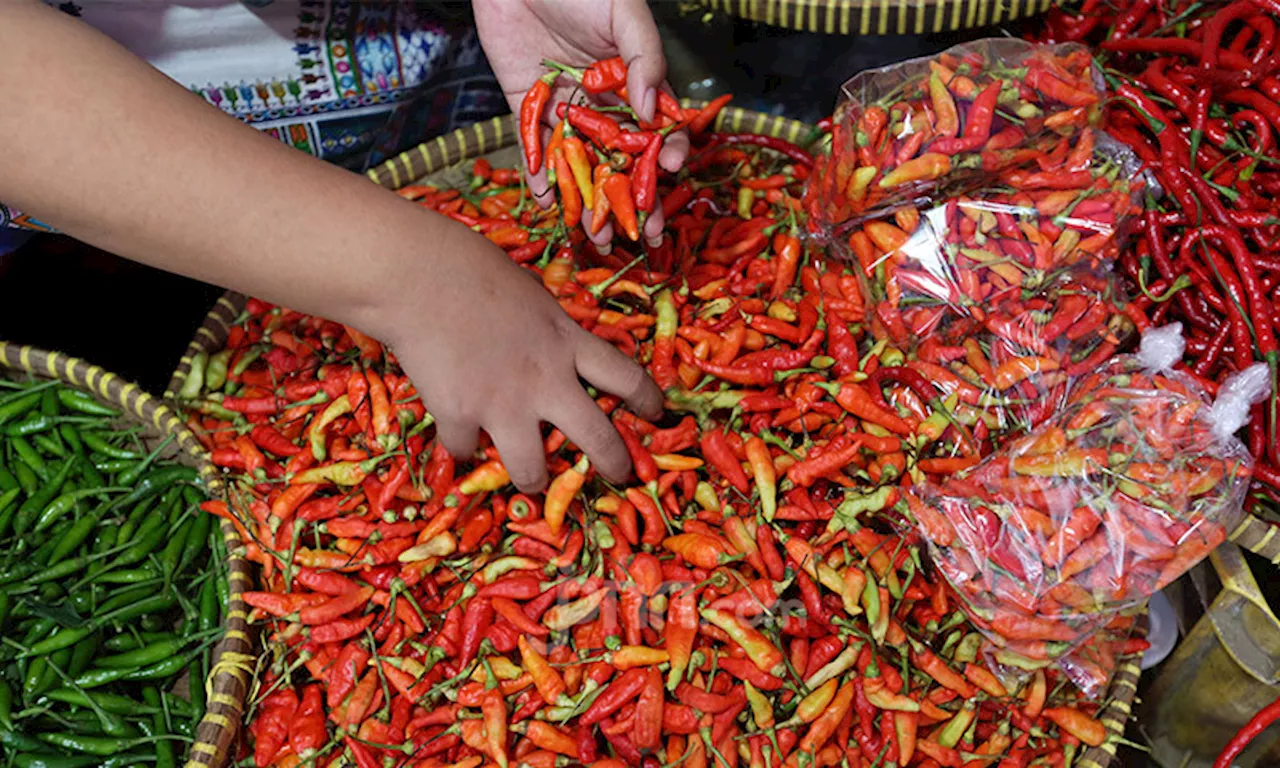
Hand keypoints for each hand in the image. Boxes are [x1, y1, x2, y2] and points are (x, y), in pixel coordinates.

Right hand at [372, 219, 661, 492]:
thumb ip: (548, 330)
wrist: (418, 275)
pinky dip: (461, 446)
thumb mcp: (532, 296)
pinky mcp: (460, 416)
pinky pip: (465, 450)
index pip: (625, 376)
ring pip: (532, 469)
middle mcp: (545, 380)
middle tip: (619, 475)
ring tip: (532, 479)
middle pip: (598, 437)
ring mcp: (503, 404)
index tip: (656, 412)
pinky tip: (457, 437)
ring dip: (534, 478)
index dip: (647, 399)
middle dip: (614, 463)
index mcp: (566, 342)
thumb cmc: (471, 269)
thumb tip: (553, 345)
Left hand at [474, 0, 688, 246]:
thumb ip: (645, 59)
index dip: (667, 155)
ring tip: (598, 236)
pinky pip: (535, 149)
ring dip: (590, 203)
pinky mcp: (527, 107)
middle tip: (644, 234)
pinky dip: (540, 177)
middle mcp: (602, 103)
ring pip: (581, 164)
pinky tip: (549, 202)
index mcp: (634, 83)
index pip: (657, 130)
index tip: (672, 175)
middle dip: (634, 200)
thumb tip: (651, 111)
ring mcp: (566, 109)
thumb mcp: (625, 15)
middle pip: (622, 161)